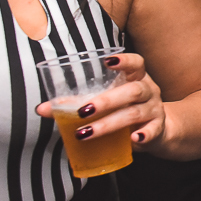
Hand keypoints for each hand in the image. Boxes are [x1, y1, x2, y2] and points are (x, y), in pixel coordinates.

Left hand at [35, 53, 167, 150]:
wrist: (157, 130)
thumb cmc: (126, 110)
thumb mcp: (107, 103)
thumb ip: (77, 103)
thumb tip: (42, 109)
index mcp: (136, 79)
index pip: (136, 64)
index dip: (125, 61)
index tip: (107, 61)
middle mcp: (148, 91)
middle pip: (133, 90)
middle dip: (107, 101)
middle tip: (83, 111)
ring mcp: (155, 110)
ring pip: (135, 113)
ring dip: (109, 123)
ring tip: (86, 133)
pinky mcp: (158, 129)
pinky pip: (152, 131)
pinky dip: (143, 135)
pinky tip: (133, 140)